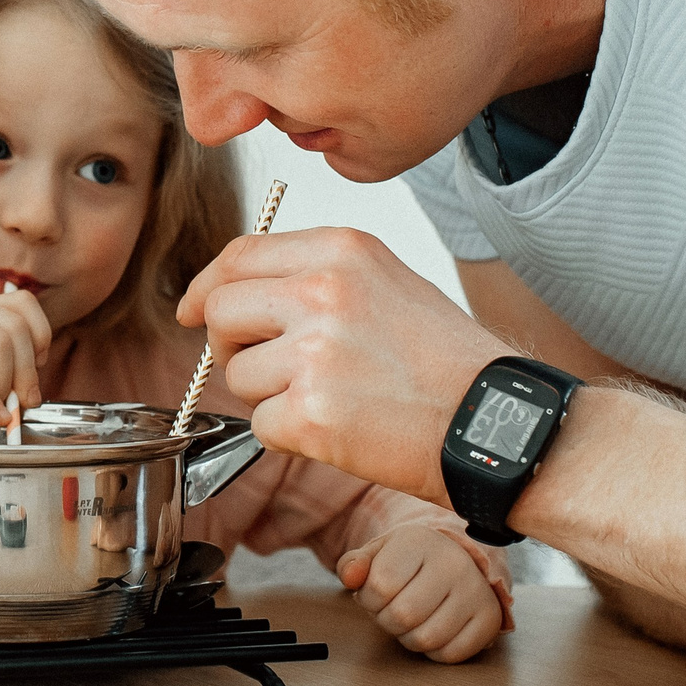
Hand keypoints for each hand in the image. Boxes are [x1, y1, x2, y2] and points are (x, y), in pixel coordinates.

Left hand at [179, 227, 506, 502]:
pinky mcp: (310, 414)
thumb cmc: (445, 358)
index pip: (238, 255)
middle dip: (230, 344)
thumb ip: (312, 275)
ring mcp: (313, 353)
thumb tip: (232, 290)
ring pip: (237, 374)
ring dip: (268, 394)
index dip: (205, 285)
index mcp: (340, 250)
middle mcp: (321, 292)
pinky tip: (339, 428)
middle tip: (271, 366)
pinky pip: (260, 424)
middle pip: (220, 310)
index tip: (191, 310)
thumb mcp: (385, 281)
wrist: (494, 421)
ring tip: (332, 396)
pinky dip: (289, 434)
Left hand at [336, 523, 512, 662]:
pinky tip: (434, 629)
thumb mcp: (380, 553)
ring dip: (409, 638)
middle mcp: (454, 563)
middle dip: (387, 621)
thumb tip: (349, 576)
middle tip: (392, 610)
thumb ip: (355, 565)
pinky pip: (451, 654)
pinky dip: (434, 651)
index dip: (368, 599)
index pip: (379, 586)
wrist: (460, 559)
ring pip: (426, 639)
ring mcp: (476, 591)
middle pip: (402, 615)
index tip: (376, 594)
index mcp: (421, 541)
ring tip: (412, 620)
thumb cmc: (413, 560)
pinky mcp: (490, 618)